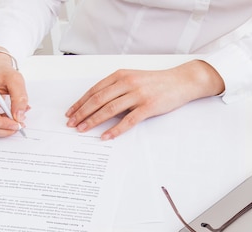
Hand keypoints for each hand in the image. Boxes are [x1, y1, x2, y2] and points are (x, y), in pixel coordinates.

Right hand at [0, 48, 29, 136]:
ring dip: (2, 128)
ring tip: (14, 118)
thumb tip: (18, 116)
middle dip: (4, 128)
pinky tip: (7, 117)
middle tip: (19, 123)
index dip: (3, 124)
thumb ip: (20, 97)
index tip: (17, 123)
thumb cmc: (1, 72)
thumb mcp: (15, 80)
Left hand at [65, 60, 224, 139]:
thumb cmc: (157, 82)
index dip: (80, 102)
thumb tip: (98, 105)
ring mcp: (138, 95)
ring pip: (109, 109)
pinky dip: (115, 129)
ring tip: (82, 129)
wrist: (181, 81)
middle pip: (98, 100)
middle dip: (82, 113)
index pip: (94, 90)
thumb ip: (117, 88)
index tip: (70, 112)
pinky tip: (106, 136)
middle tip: (71, 123)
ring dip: (93, 121)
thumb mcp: (134, 78)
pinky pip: (128, 120)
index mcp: (121, 75)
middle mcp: (127, 83)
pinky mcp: (148, 106)